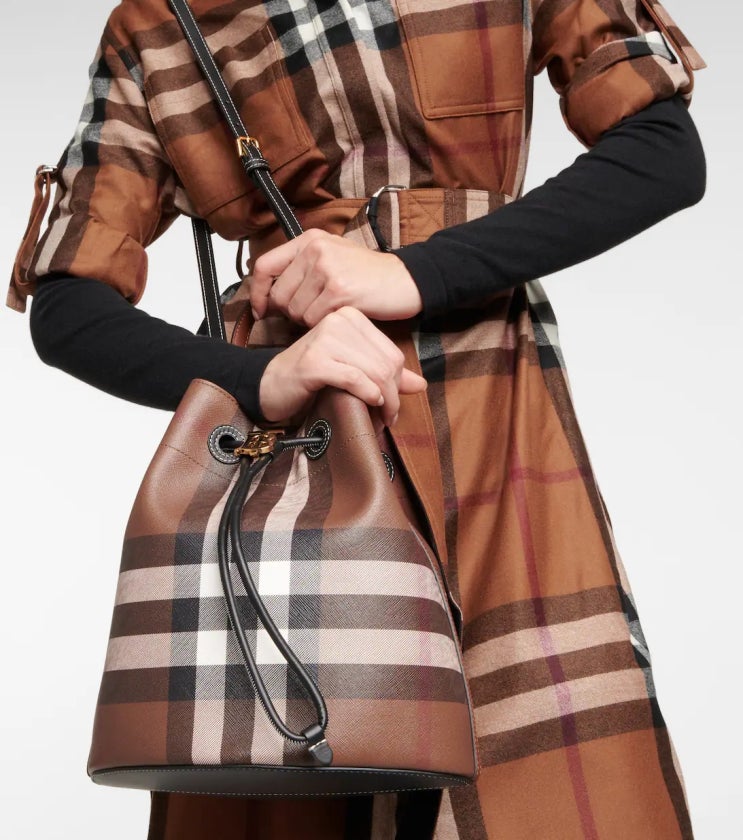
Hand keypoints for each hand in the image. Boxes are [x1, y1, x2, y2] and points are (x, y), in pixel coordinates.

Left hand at [250, 229, 422, 326]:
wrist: (406, 281)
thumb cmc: (368, 276)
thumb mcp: (332, 258)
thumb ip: (300, 269)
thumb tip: (267, 295)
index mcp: (309, 239)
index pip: (264, 266)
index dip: (257, 293)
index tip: (262, 310)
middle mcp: (315, 249)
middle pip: (279, 295)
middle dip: (291, 312)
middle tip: (313, 313)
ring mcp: (326, 268)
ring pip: (295, 310)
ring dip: (309, 320)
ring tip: (330, 311)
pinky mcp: (339, 290)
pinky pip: (313, 319)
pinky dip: (324, 324)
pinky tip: (340, 315)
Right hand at [258, 306, 426, 425]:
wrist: (269, 384)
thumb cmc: (309, 376)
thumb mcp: (350, 369)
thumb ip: (383, 373)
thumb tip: (421, 384)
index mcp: (350, 317)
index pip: (391, 352)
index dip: (398, 382)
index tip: (392, 404)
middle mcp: (338, 321)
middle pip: (385, 363)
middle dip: (393, 395)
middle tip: (389, 417)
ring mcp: (325, 339)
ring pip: (373, 372)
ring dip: (383, 401)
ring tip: (381, 418)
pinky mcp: (315, 361)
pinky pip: (354, 378)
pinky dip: (366, 394)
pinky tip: (368, 403)